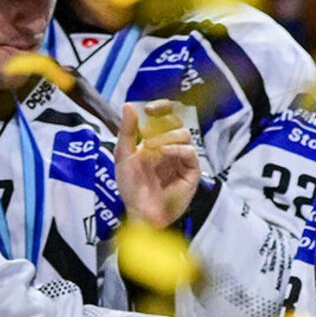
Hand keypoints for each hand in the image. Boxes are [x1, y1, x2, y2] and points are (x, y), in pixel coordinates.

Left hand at [116, 102, 199, 227]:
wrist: (141, 211)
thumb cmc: (131, 187)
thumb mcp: (123, 156)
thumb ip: (128, 131)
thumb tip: (129, 105)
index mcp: (153, 140)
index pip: (163, 117)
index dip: (160, 108)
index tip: (149, 108)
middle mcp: (169, 146)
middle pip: (176, 121)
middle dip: (164, 118)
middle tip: (151, 123)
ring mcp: (181, 158)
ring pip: (184, 134)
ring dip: (167, 136)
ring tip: (152, 147)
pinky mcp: (192, 170)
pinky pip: (189, 152)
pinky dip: (176, 149)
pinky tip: (164, 152)